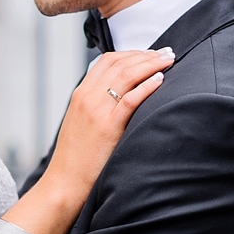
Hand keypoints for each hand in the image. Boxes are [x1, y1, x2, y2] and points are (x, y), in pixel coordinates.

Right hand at [44, 48, 173, 205]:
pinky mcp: (107, 127)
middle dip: (146, 54)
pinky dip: (147, 86)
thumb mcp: (80, 122)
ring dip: (151, 64)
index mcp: (80, 94)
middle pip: (119, 63)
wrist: (64, 182)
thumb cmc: (76, 157)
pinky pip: (130, 99)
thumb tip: (118, 94)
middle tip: (167, 52)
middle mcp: (86, 97)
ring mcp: (96, 111)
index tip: (150, 53)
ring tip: (169, 61)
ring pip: (126, 75)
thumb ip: (95, 104)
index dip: (132, 52)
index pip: (107, 60)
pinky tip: (160, 80)